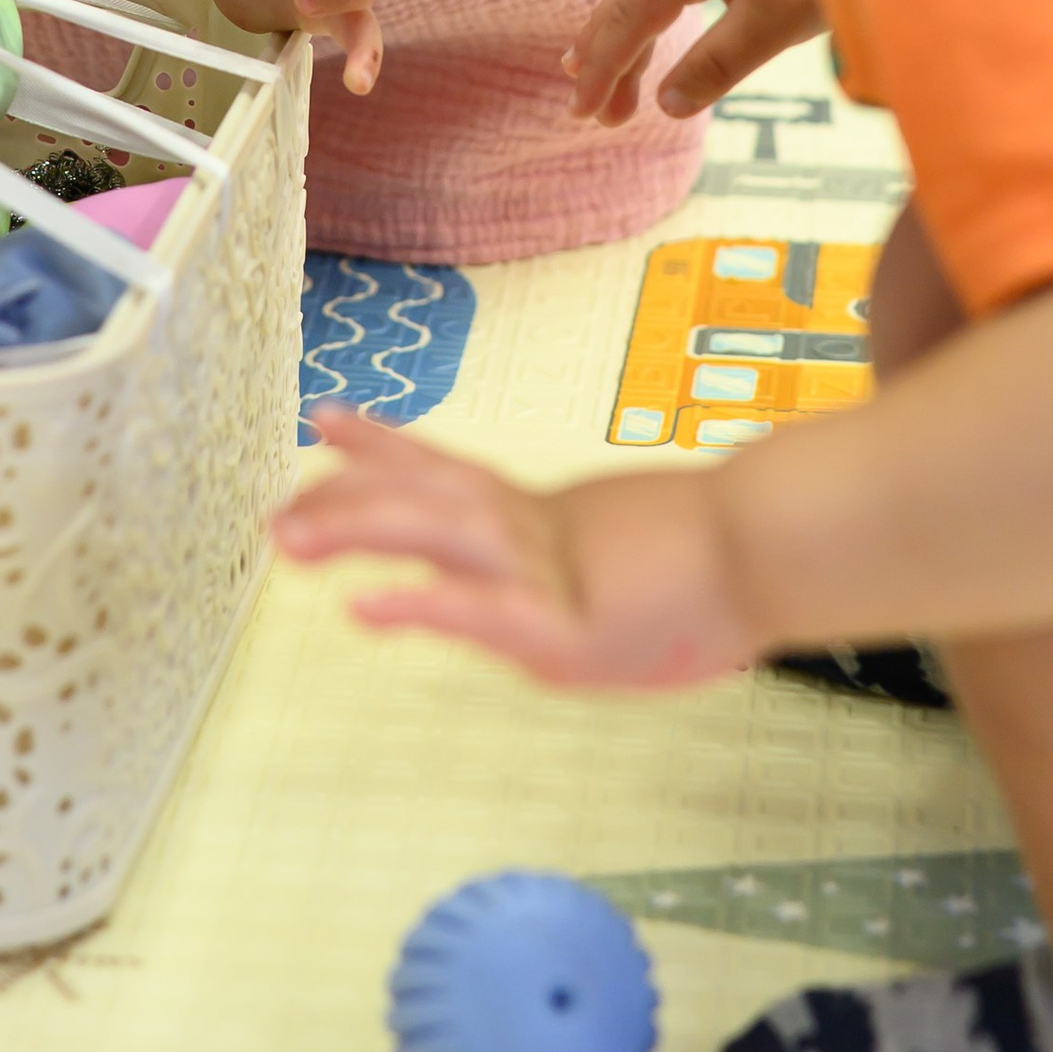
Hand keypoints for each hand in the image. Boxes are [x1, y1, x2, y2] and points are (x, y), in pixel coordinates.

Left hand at [275, 408, 756, 687]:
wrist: (775, 553)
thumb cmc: (722, 569)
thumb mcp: (633, 562)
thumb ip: (589, 562)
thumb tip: (586, 566)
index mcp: (545, 520)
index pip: (449, 471)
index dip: (386, 445)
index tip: (329, 421)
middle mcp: (531, 532)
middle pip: (422, 497)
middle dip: (344, 496)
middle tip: (277, 512)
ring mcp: (543, 574)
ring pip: (431, 537)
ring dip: (356, 532)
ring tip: (289, 538)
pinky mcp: (559, 630)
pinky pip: (475, 612)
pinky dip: (417, 604)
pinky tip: (365, 606)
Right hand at [566, 0, 820, 127]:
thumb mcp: (770, 25)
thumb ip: (713, 67)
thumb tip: (665, 106)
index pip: (628, 17)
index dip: (603, 67)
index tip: (583, 111)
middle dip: (606, 55)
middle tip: (588, 109)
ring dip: (630, 32)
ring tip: (607, 73)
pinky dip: (658, 5)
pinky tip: (657, 21)